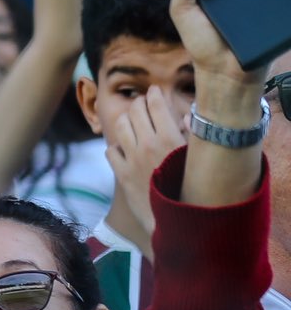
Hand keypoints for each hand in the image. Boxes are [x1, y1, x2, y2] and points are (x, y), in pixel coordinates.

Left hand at [104, 84, 184, 228]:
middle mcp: (148, 145)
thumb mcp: (199, 156)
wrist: (178, 218)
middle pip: (134, 111)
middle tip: (142, 104)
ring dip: (125, 120)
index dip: (154, 94)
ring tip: (131, 121)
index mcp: (170, 137)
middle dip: (138, 103)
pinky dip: (115, 146)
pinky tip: (123, 148)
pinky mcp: (121, 175)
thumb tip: (185, 116)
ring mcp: (132, 160)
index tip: (154, 91)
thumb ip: (193, 133)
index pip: (155, 104)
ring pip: (119, 126)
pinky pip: (110, 151)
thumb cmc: (195, 185)